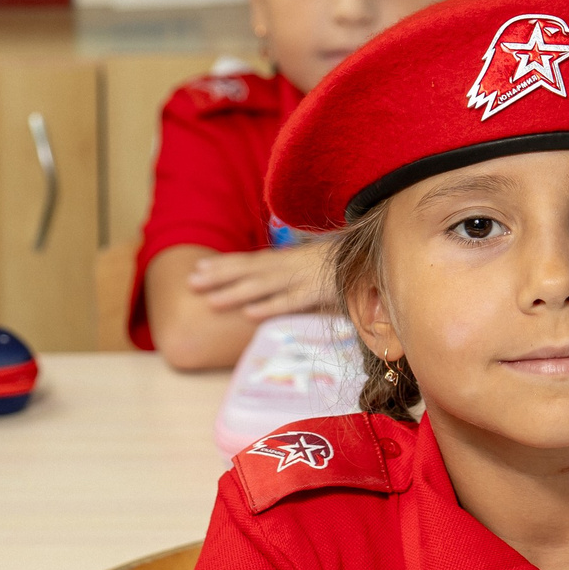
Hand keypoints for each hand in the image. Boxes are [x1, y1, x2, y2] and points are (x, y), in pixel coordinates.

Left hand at [184, 241, 334, 320]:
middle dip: (219, 277)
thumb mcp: (313, 269)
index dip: (223, 264)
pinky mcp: (320, 291)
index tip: (197, 267)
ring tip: (211, 302)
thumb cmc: (345, 265)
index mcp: (288, 259)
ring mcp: (304, 277)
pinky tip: (250, 315)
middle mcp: (292, 265)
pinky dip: (271, 307)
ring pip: (264, 286)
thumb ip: (291, 280)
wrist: (378, 254)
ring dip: (236, 293)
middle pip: (249, 271)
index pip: (249, 261)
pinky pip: (292, 301)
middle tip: (190, 283)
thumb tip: (265, 293)